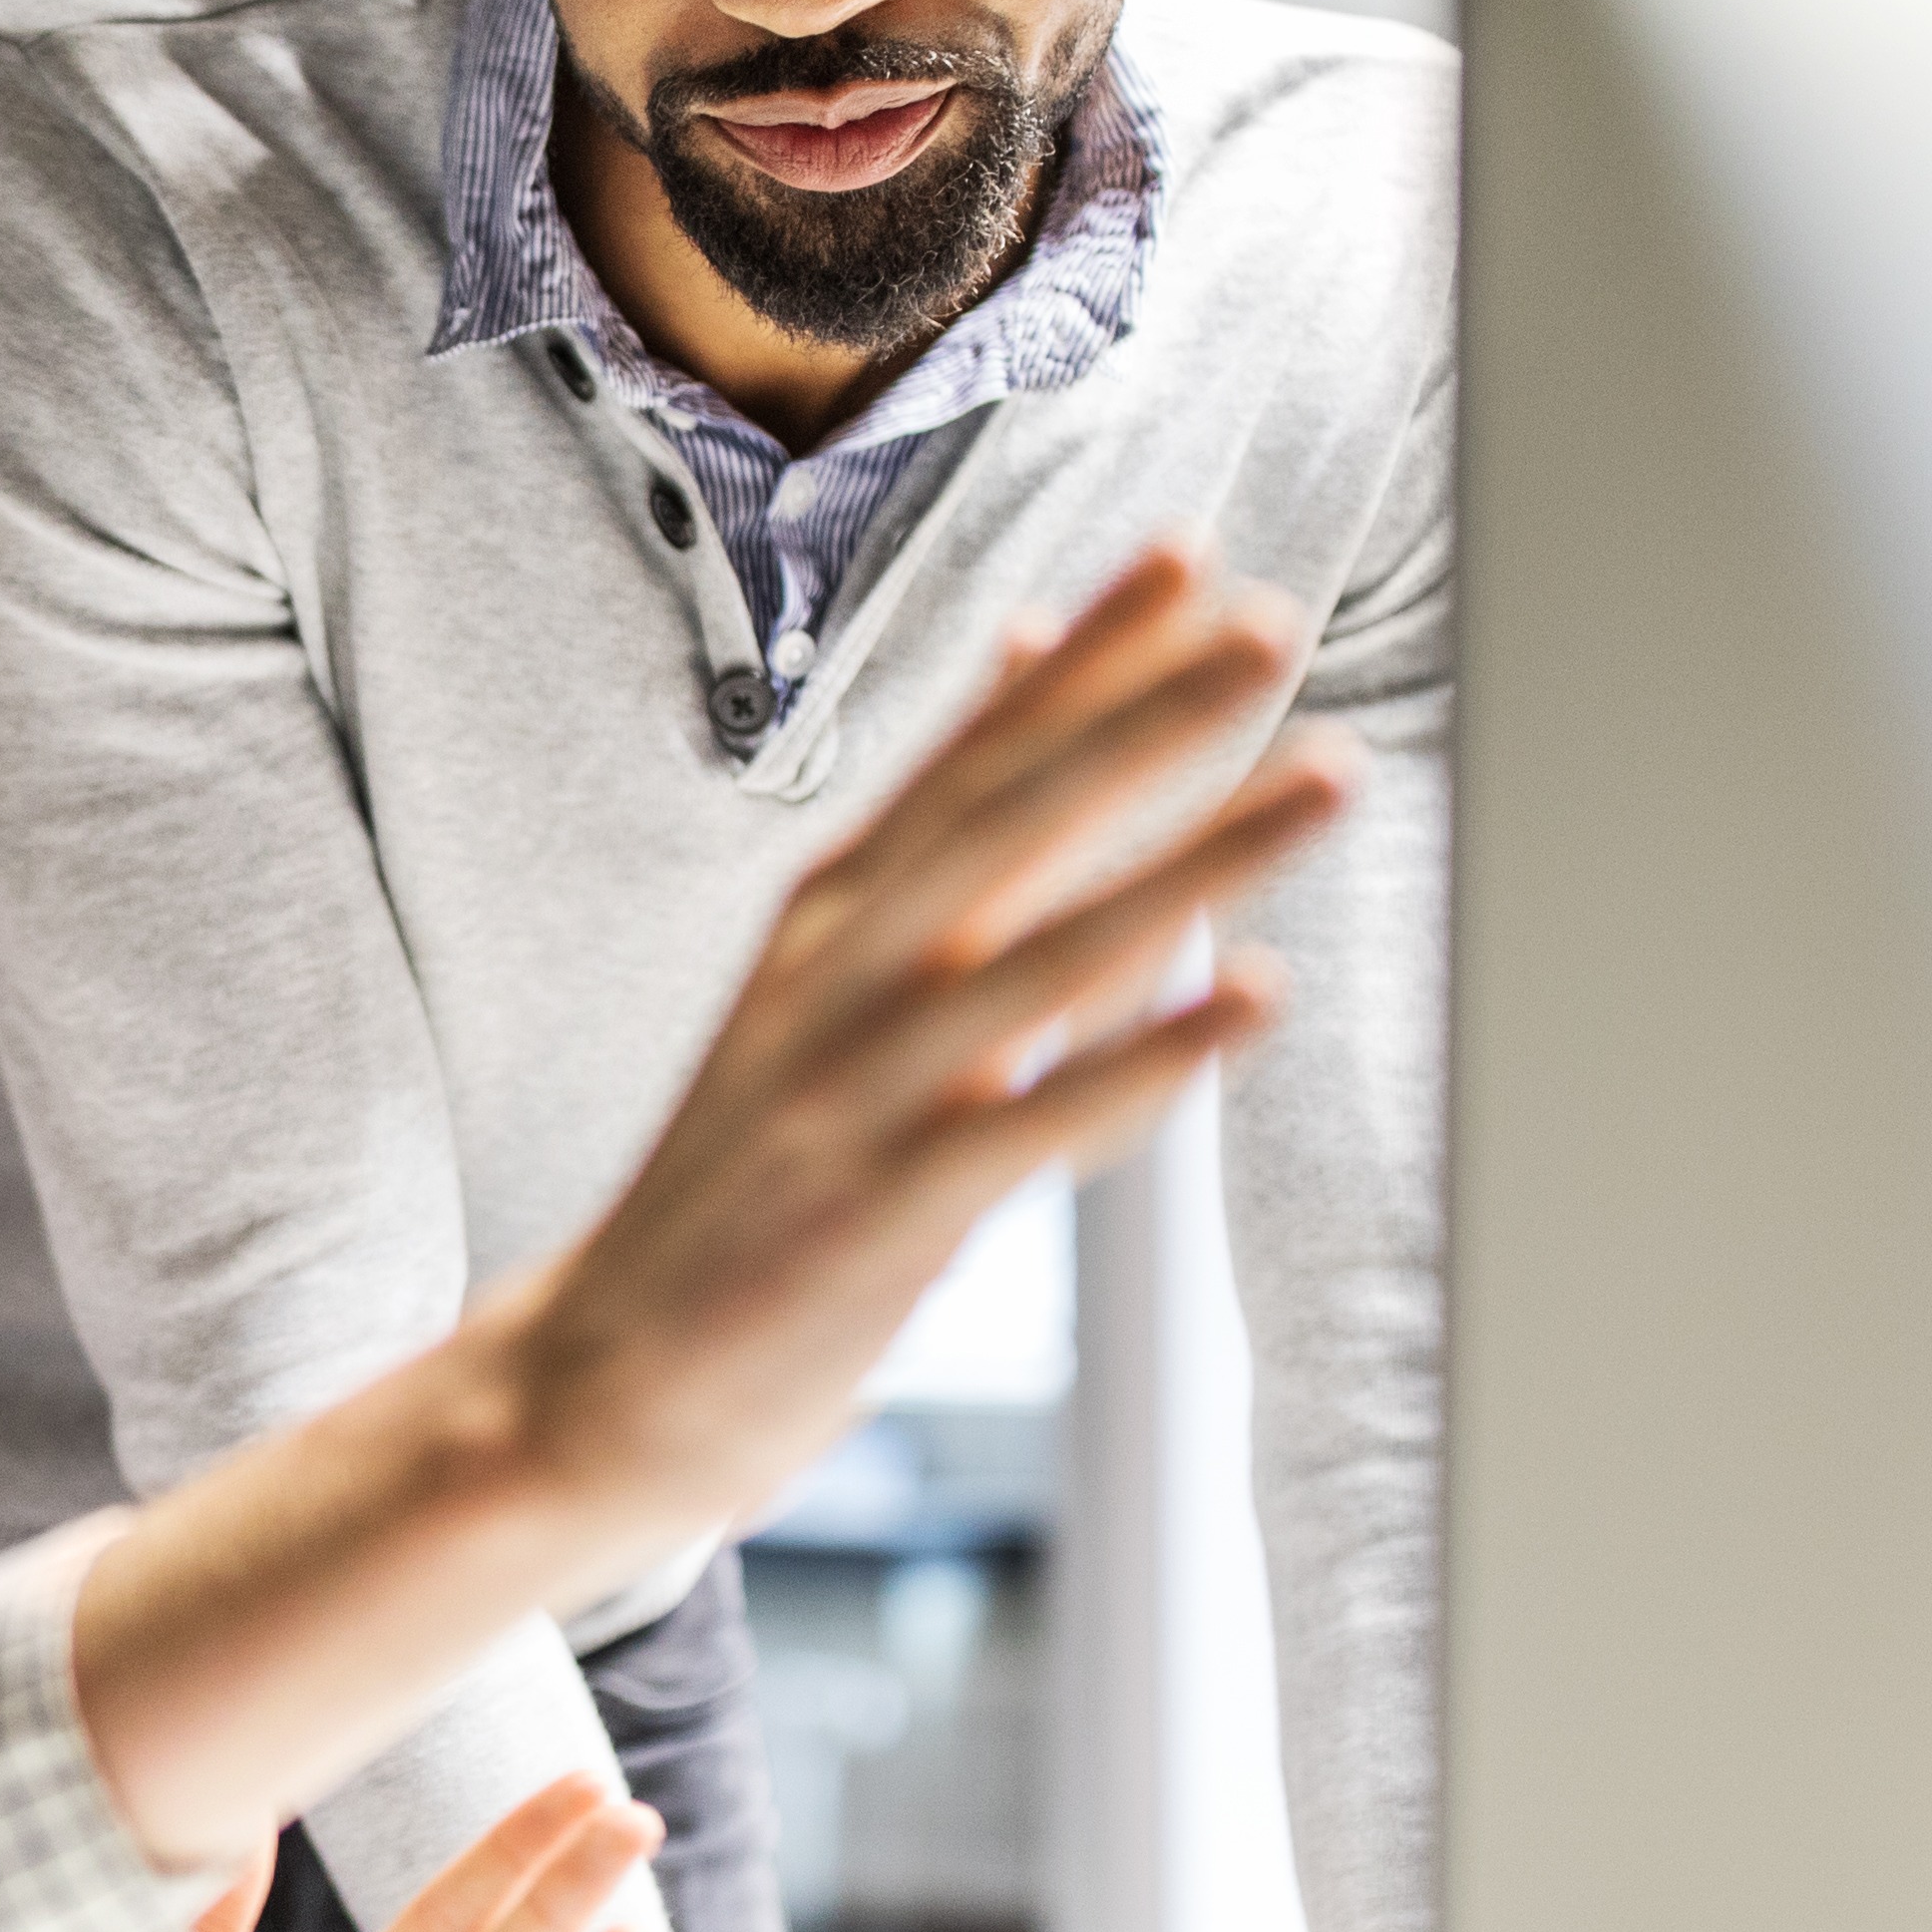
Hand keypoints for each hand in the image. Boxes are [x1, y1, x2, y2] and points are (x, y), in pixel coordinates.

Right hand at [501, 540, 1344, 1556]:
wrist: (602, 1376)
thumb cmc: (746, 1179)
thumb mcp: (809, 990)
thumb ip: (924, 856)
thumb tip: (1015, 690)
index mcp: (822, 918)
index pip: (967, 755)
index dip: (1082, 655)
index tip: (1189, 554)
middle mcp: (836, 981)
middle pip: (1011, 818)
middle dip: (1148, 714)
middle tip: (1271, 623)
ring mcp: (858, 1093)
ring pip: (1056, 951)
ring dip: (1204, 858)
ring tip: (1329, 778)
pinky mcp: (886, 1213)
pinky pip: (1042, 1120)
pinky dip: (1152, 1056)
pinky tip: (1260, 996)